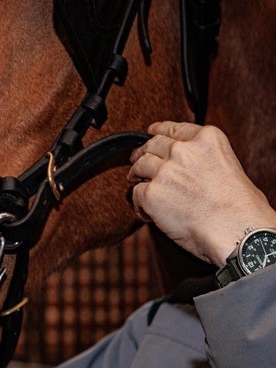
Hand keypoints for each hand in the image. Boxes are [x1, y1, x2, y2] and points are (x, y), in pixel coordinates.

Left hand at [127, 121, 275, 266]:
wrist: (235, 229)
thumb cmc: (241, 208)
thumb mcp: (230, 167)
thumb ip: (206, 160)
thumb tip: (193, 169)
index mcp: (207, 140)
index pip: (175, 129)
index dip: (160, 130)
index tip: (151, 131)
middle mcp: (183, 151)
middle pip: (153, 145)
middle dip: (142, 152)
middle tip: (137, 160)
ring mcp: (165, 171)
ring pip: (139, 166)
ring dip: (136, 174)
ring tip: (137, 183)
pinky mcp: (152, 193)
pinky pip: (135, 194)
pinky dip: (138, 204)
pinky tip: (147, 213)